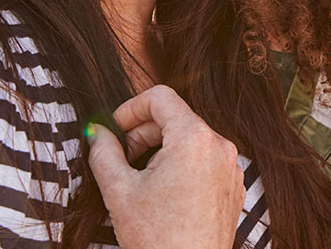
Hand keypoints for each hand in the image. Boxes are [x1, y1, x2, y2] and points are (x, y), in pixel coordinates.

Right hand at [87, 85, 245, 248]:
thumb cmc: (157, 237)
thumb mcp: (119, 190)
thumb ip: (104, 152)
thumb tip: (97, 131)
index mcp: (194, 138)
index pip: (160, 96)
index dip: (130, 108)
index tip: (114, 130)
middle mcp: (220, 146)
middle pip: (175, 118)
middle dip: (143, 133)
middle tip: (121, 161)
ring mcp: (230, 166)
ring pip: (189, 140)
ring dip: (161, 151)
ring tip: (141, 181)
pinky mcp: (233, 185)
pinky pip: (204, 160)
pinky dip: (181, 166)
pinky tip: (164, 194)